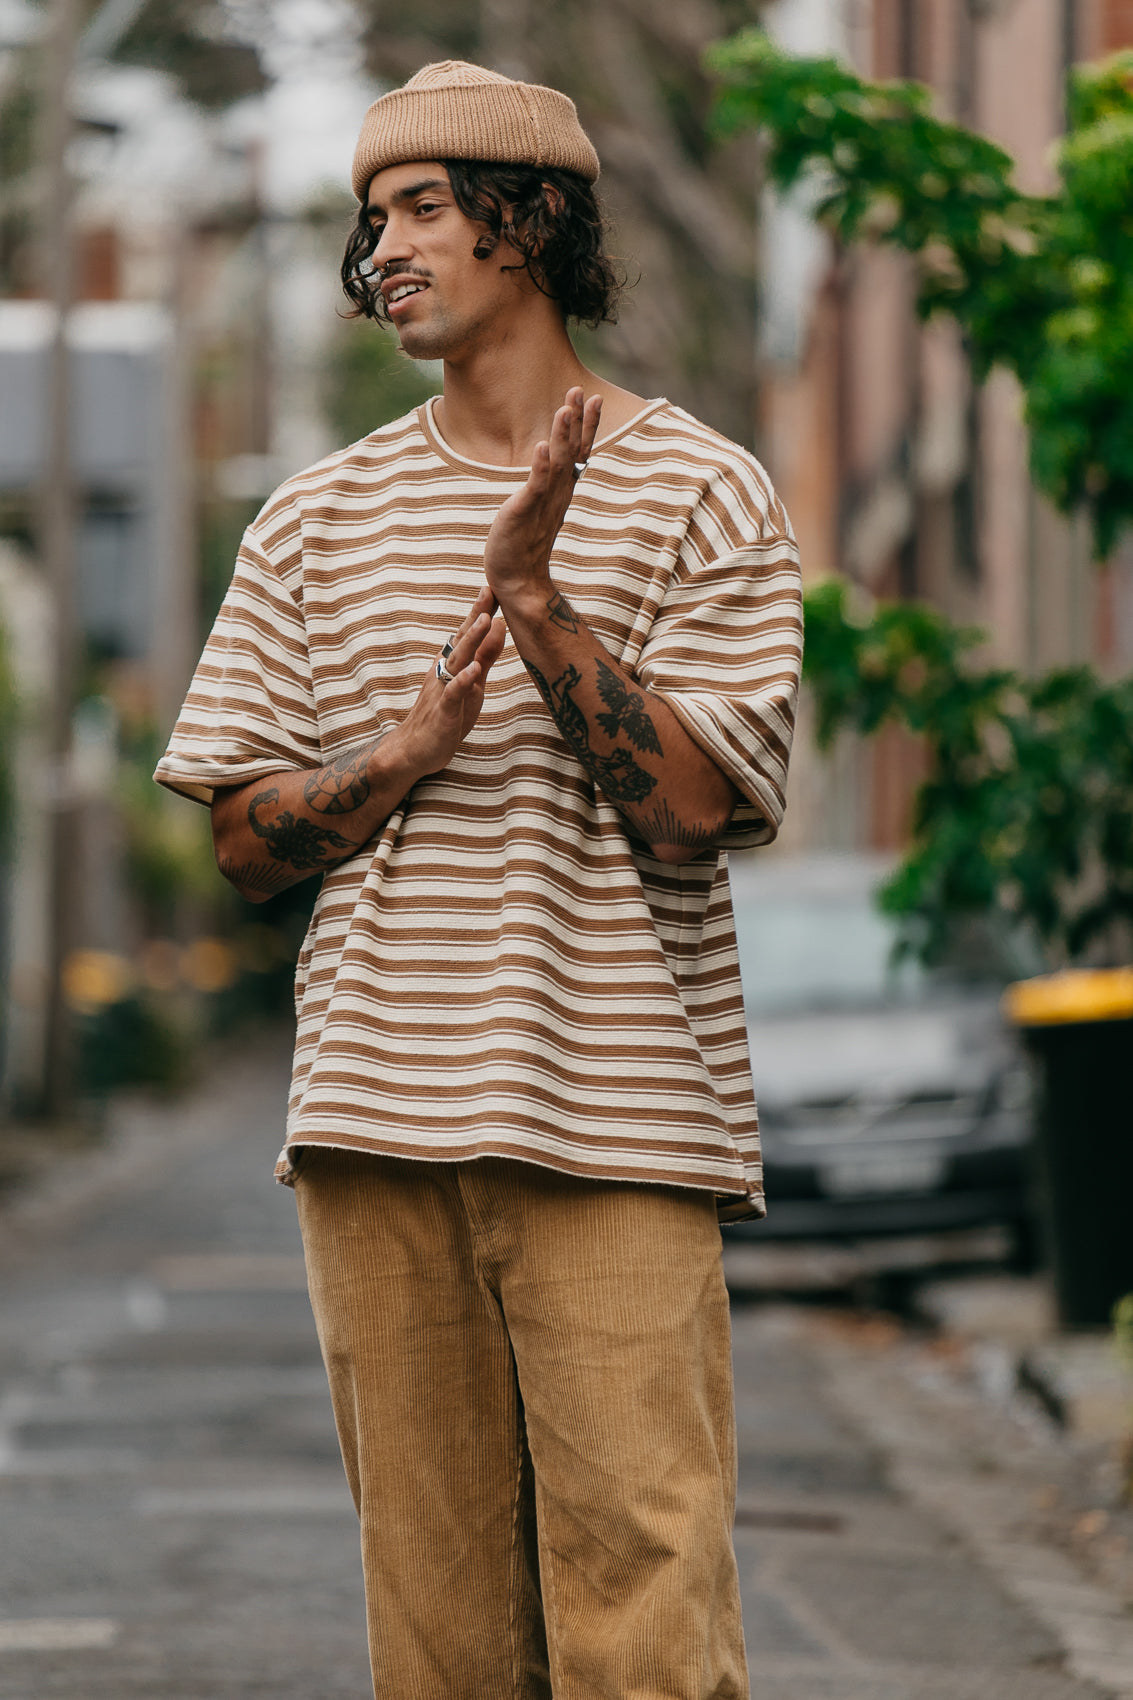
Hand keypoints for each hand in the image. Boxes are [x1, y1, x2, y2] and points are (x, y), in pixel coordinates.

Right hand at [387, 585, 506, 779]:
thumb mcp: (474, 683)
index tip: (494, 586)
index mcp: (452, 663)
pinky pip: (453, 694)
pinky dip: (463, 681)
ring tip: (486, 620)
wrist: (415, 749)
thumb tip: (500, 625)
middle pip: (462, 639)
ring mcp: (442, 690)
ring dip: (472, 641)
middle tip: (490, 590)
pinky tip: (474, 670)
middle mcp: (445, 670)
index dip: (481, 610)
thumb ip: (487, 655)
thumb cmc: (447, 714)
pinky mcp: (444, 712)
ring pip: (457, 661)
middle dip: (476, 615)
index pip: (467, 632)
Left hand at [483, 387, 602, 607]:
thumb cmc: (524, 541)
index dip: (586, 424)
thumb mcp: (539, 505)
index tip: (593, 397)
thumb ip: (547, 482)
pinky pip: (536, 486)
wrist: (518, 578)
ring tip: (564, 409)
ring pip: (558, 464)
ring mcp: (543, 502)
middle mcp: (557, 493)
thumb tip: (552, 461)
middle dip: (577, 420)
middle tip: (581, 389)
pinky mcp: (525, 512)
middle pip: (573, 451)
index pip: (579, 451)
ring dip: (562, 435)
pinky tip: (544, 447)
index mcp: (561, 489)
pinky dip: (541, 467)